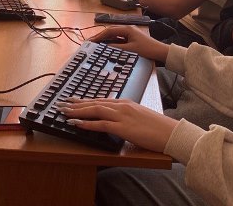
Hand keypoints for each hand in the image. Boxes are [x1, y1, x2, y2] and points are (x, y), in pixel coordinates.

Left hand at [58, 98, 177, 152]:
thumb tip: (115, 121)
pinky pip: (101, 124)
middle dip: (76, 104)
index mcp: (125, 103)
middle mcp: (122, 106)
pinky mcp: (123, 127)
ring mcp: (122, 115)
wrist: (171, 132)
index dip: (84, 100)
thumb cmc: (158, 128)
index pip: (100, 100)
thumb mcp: (139, 118)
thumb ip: (126, 117)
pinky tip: (76, 123)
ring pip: (94, 110)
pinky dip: (87, 123)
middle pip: (94, 103)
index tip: (72, 100)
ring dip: (77, 111)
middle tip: (61, 104)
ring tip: (64, 112)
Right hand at [90, 26, 169, 62]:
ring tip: (96, 46)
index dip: (99, 36)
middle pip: (111, 32)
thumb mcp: (130, 50)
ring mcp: (130, 34)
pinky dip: (112, 43)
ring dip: (106, 40)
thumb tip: (104, 47)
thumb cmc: (147, 50)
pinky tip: (108, 48)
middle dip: (101, 37)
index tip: (90, 41)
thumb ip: (116, 48)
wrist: (161, 53)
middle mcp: (128, 29)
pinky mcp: (132, 39)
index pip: (109, 31)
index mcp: (127, 29)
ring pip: (114, 36)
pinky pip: (119, 39)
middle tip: (91, 43)